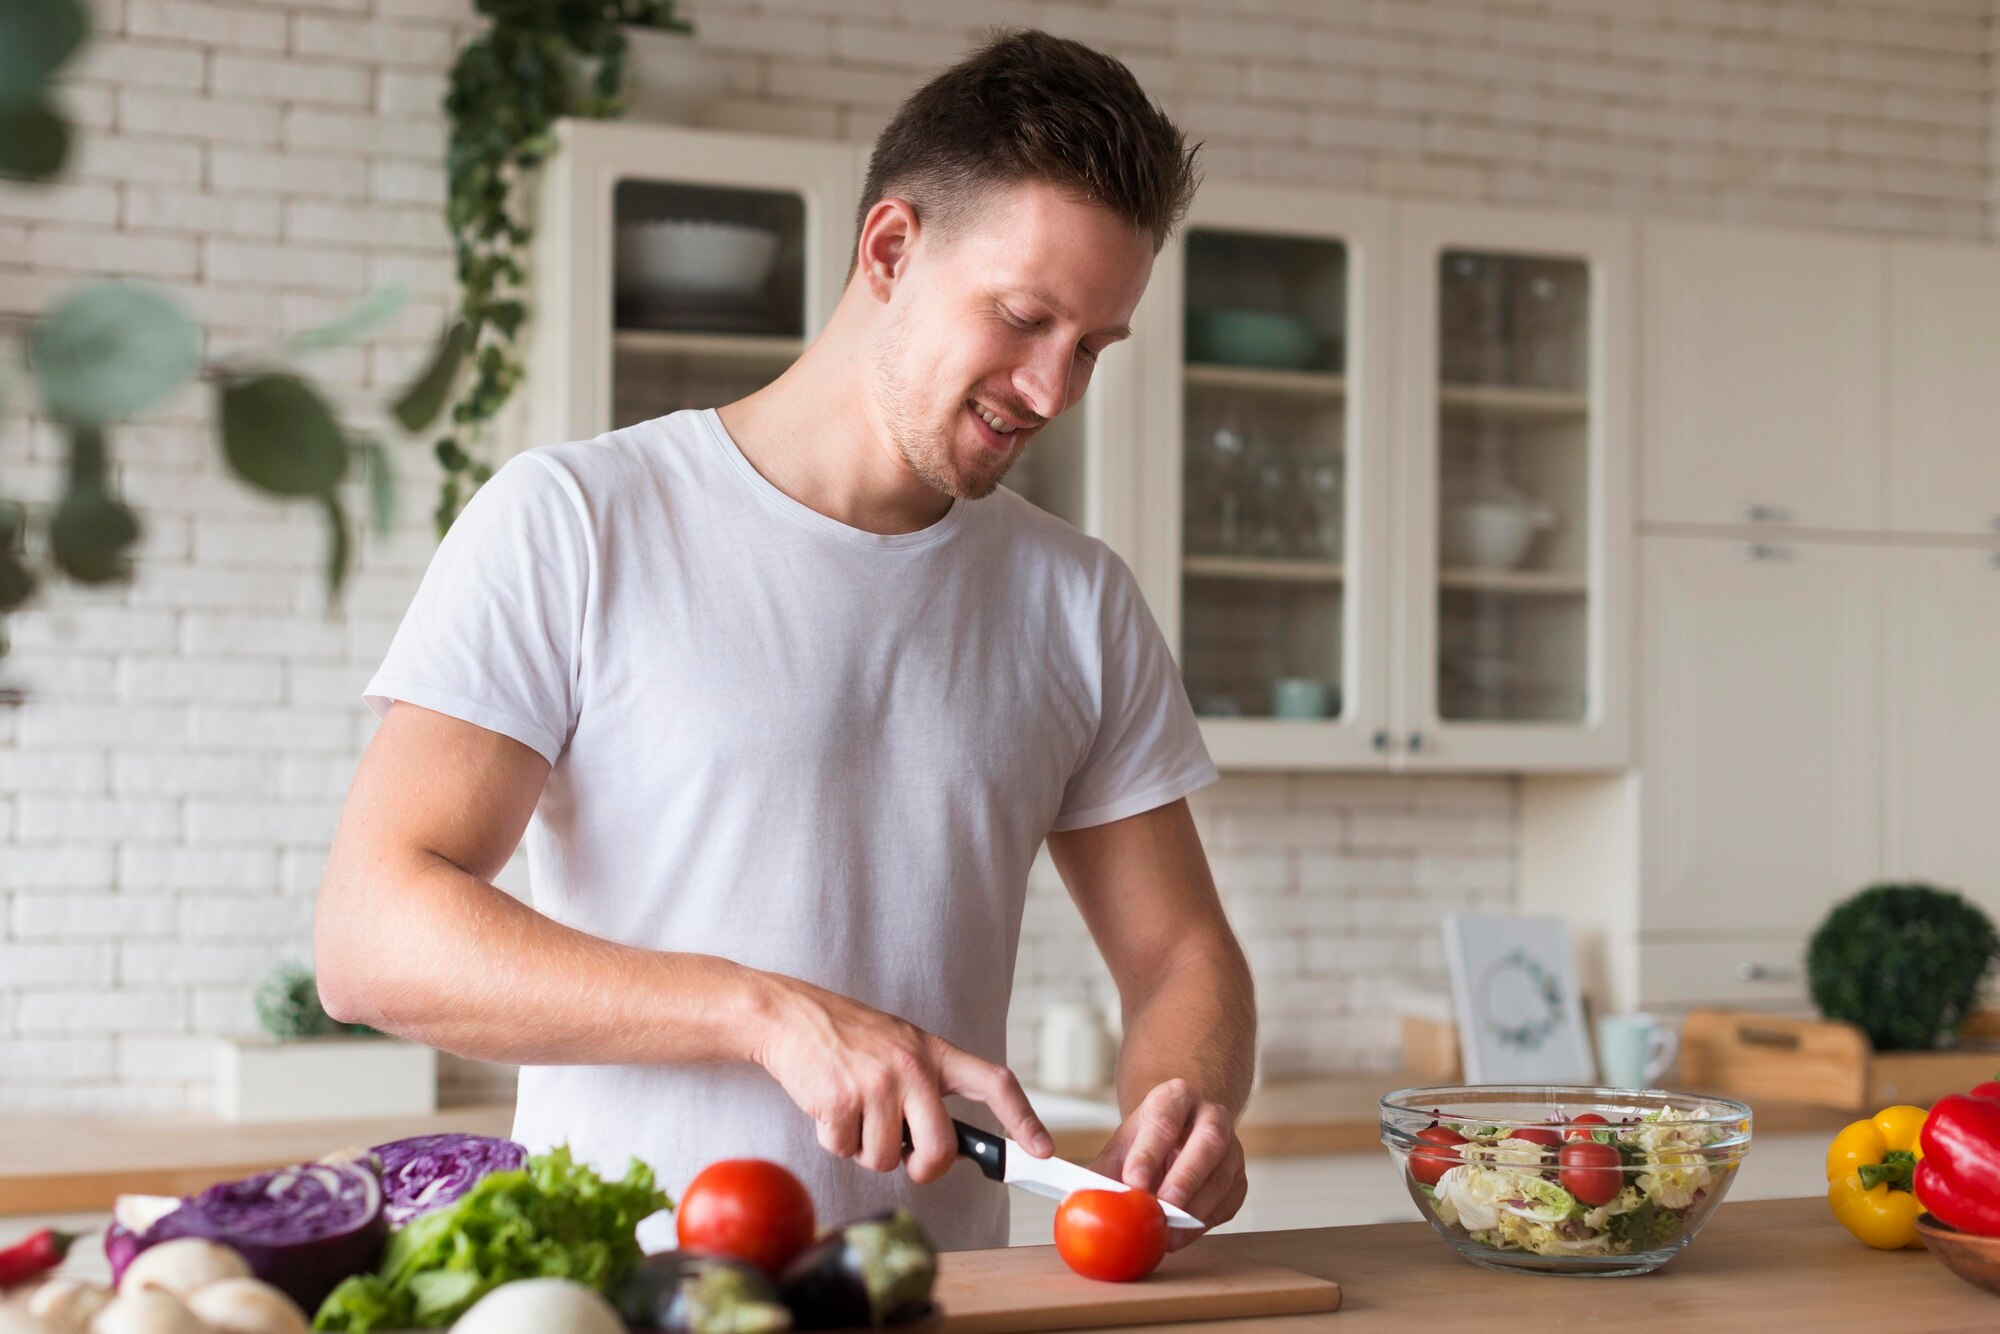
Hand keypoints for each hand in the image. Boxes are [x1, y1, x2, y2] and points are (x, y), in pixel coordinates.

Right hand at [752, 974, 1051, 1183]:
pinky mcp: (840, 1101)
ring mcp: (877, 1084)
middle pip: (940, 1149)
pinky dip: (834, 1140)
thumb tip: (948, 1146)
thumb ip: (928, 1086)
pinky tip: (828, 1107)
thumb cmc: (849, 1038)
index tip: (1042, 1149)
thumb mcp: (902, 1047)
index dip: (1023, 1118)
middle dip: (923, 1168)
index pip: (994, 1083)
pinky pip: (846, 1150)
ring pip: (886, 1159)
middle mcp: (912, 1067)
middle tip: (907, 1160)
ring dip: (865, 1149)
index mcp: (934, 1052)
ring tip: (854, 1111)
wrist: (791, 1017)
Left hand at [1090, 1078, 1246, 1249]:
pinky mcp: (1239, 1177)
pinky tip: (1183, 1235)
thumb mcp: (1121, 1146)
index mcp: (1176, 1098)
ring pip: (1223, 1176)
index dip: (1149, 1152)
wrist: (1180, 1133)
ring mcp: (1232, 1146)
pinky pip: (1229, 1202)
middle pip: (1207, 1143)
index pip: (1164, 1120)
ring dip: (1196, 1208)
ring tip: (1168, 1235)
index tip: (1133, 1181)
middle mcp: (1211, 1115)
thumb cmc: (1146, 1143)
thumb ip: (1104, 1173)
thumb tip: (1080, 1204)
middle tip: (1162, 1209)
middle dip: (1184, 1178)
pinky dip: (1206, 1222)